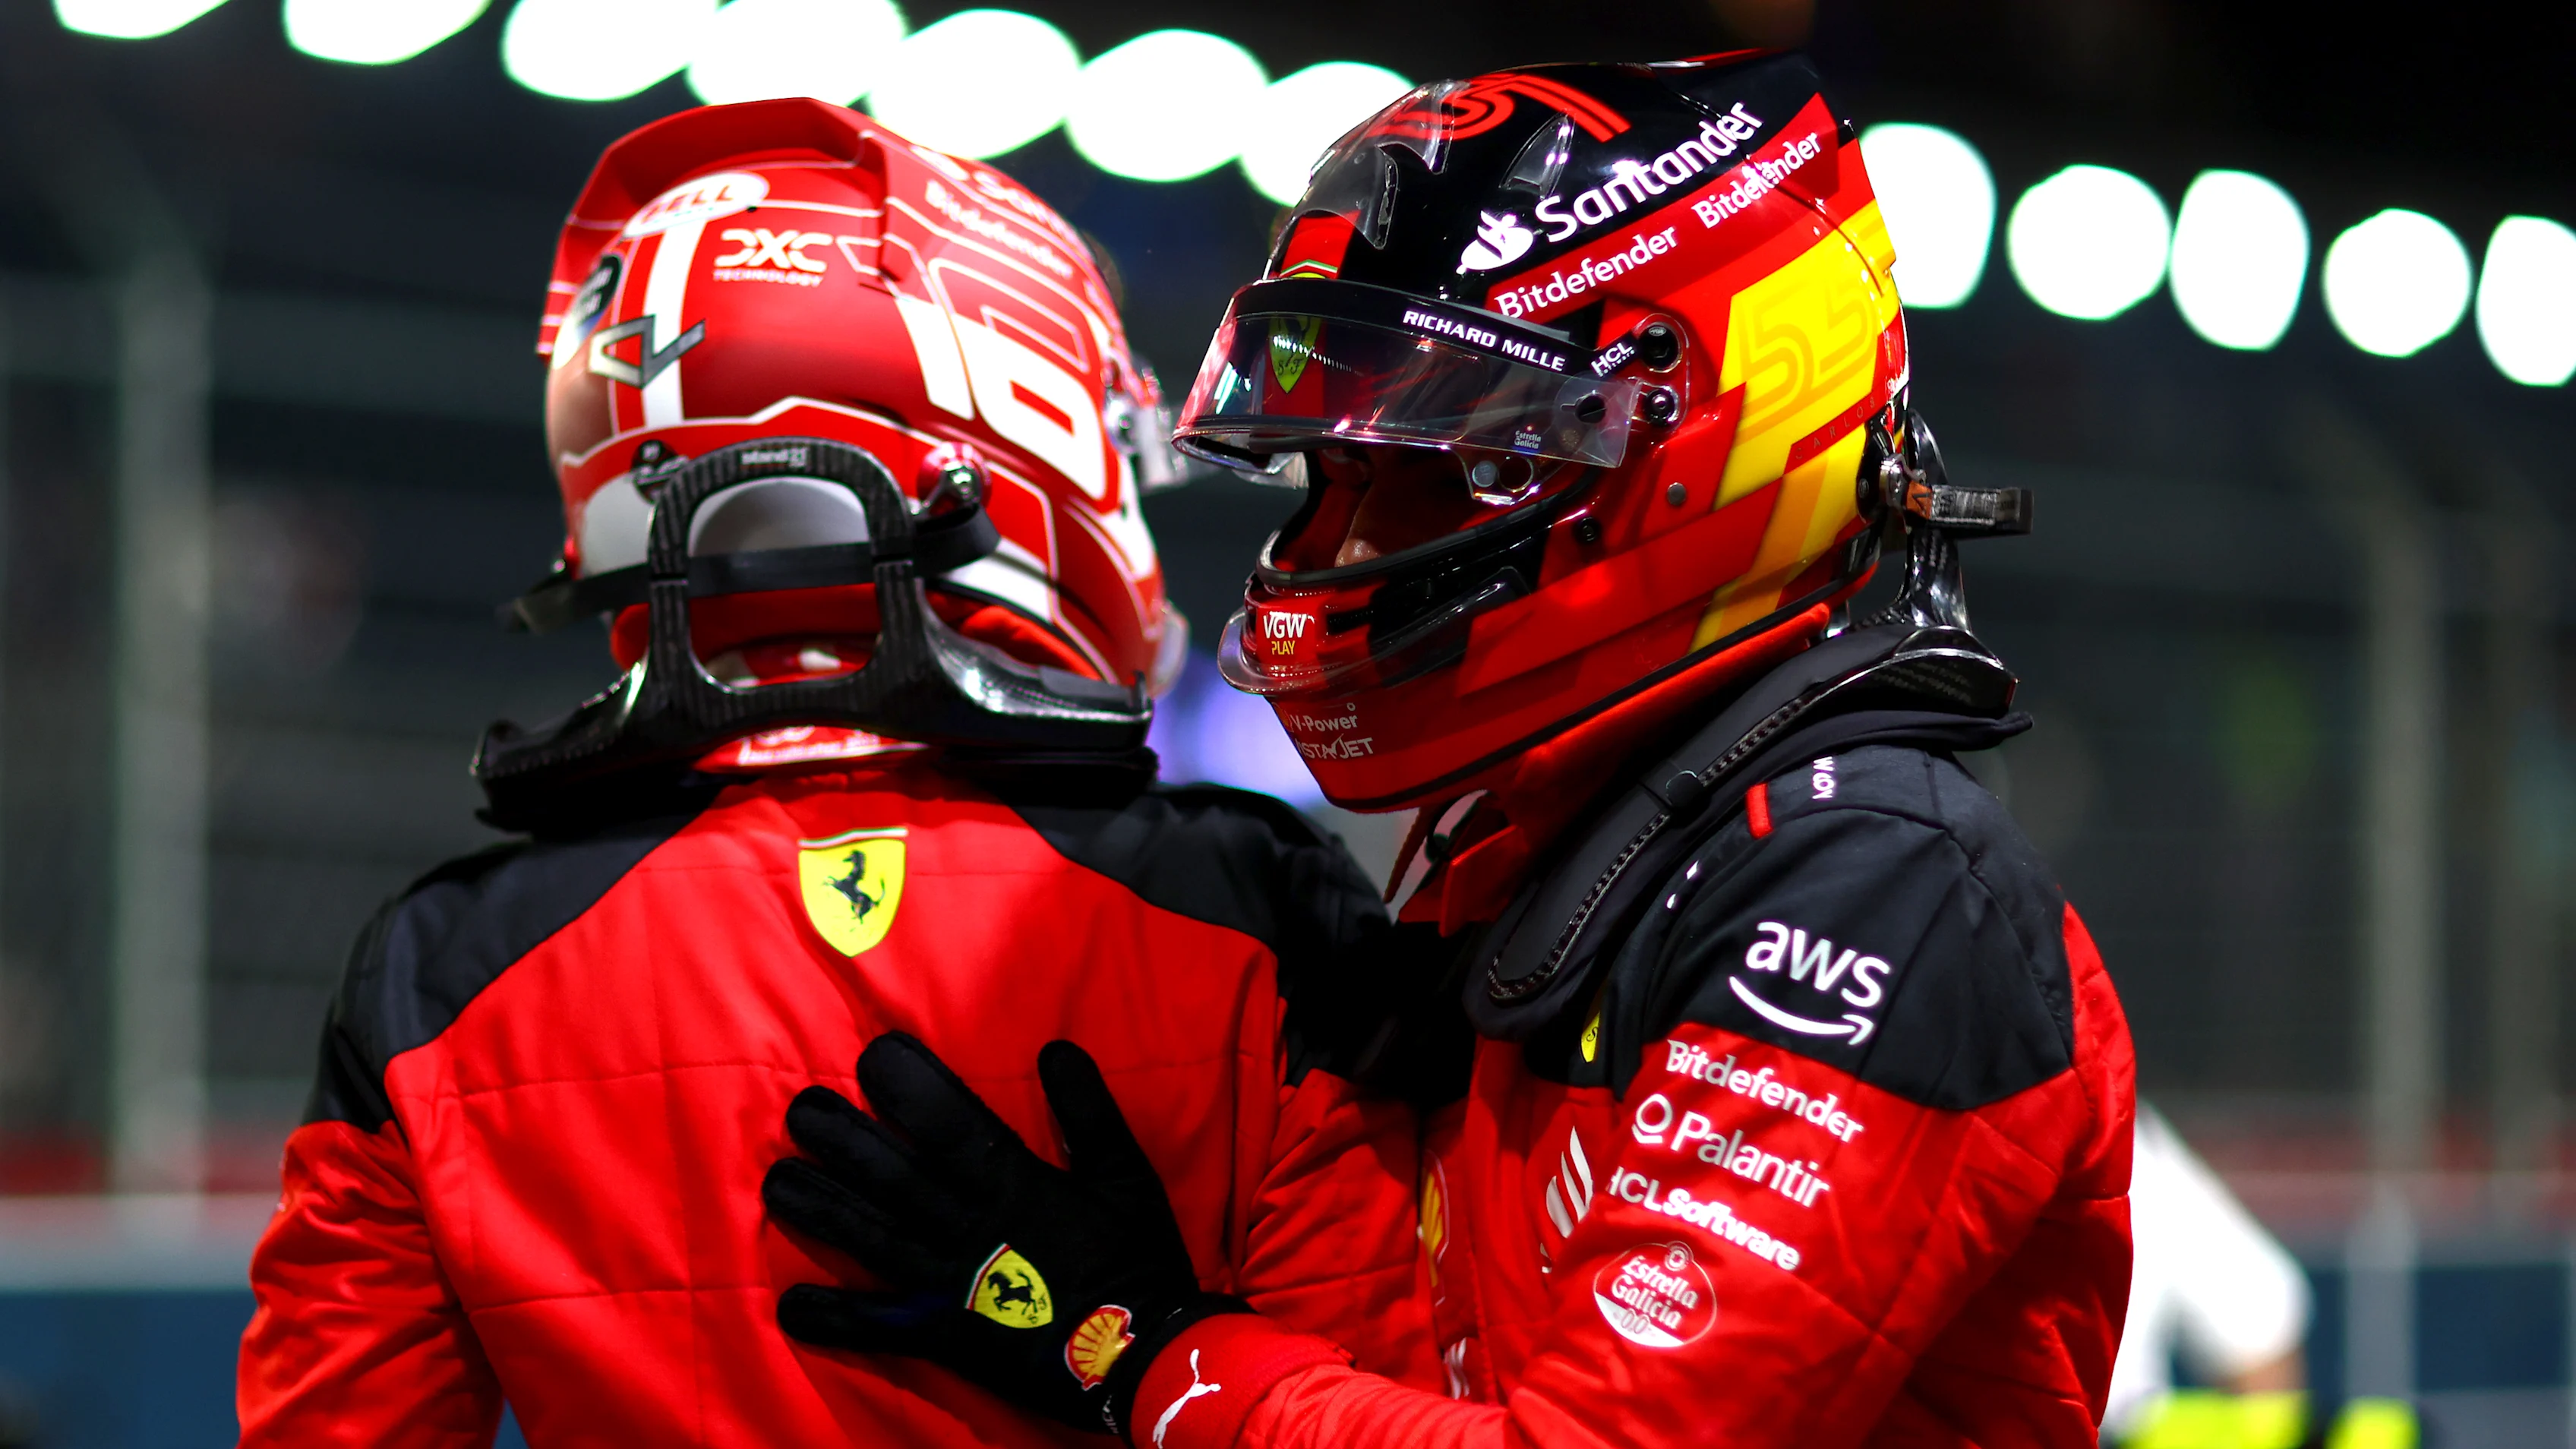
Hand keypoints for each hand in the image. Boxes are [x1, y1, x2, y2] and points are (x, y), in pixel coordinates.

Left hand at [764, 1033, 1243, 1435]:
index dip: (910, 1088)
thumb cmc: (1139, 1260)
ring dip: (823, 1209)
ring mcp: (953, 1285)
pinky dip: (836, 1318)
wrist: (1146, 1357)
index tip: (872, 1055)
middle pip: (896, 1177)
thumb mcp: (1127, 1177)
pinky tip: (790, 1305)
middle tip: (800, 1108)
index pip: (953, 1125)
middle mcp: (973, 1230)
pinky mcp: (945, 1334)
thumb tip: (1055, 1049)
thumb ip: (1090, 1113)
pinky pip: (881, 1327)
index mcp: (1017, 1186)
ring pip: (875, 1239)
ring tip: (776, 1181)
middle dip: (845, 1140)